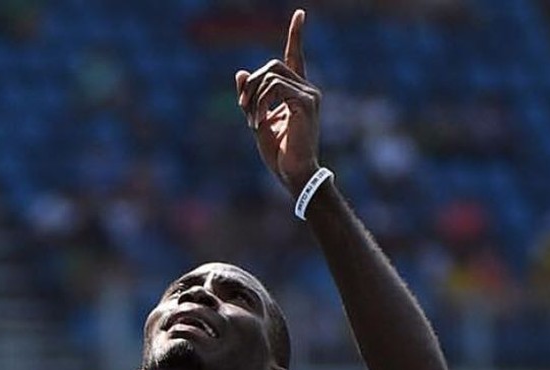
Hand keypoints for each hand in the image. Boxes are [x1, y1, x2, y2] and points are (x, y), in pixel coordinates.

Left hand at [235, 9, 321, 198]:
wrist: (294, 174)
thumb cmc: (279, 155)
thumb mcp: (258, 121)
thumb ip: (250, 98)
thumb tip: (240, 72)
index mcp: (298, 92)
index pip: (296, 57)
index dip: (296, 35)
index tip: (299, 13)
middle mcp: (308, 89)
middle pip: (273, 65)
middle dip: (251, 83)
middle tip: (242, 106)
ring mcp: (309, 94)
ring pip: (271, 75)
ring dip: (253, 96)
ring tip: (252, 122)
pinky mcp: (305, 102)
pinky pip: (273, 87)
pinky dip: (260, 103)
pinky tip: (258, 123)